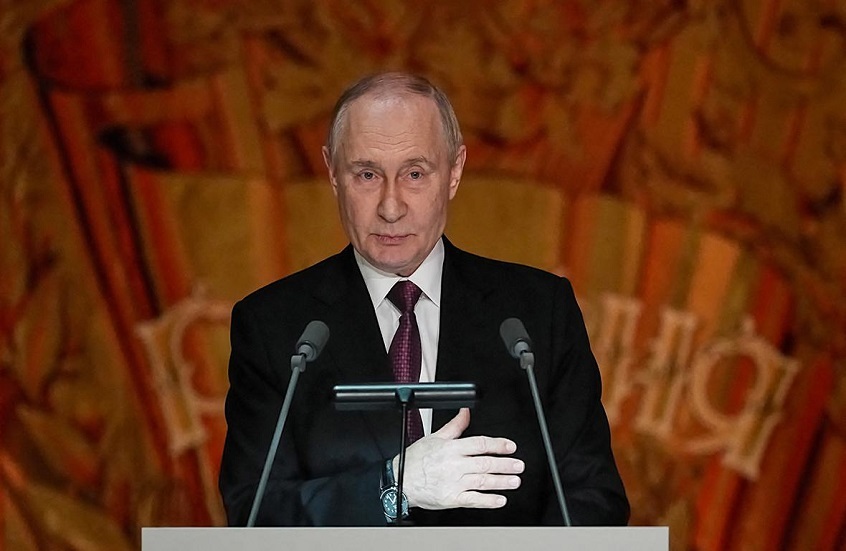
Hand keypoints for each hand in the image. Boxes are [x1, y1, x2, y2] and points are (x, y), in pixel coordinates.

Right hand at [397, 408, 523, 509]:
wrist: (400, 481)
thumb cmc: (415, 460)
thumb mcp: (435, 437)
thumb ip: (455, 426)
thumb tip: (466, 412)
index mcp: (451, 448)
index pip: (479, 444)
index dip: (497, 445)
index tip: (510, 447)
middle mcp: (453, 465)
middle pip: (484, 463)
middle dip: (505, 464)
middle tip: (518, 465)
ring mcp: (453, 483)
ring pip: (482, 481)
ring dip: (501, 481)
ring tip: (514, 481)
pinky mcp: (451, 499)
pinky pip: (473, 500)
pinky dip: (488, 501)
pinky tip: (500, 499)